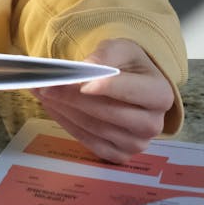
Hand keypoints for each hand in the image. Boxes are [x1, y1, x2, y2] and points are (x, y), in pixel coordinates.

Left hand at [33, 38, 174, 162]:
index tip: (81, 83)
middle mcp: (153, 125)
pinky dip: (68, 124)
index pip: (132, 91)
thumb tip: (88, 68)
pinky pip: (90, 142)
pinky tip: (52, 107)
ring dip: (65, 110)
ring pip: (96, 128)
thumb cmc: (127, 64)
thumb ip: (106, 55)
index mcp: (160, 94)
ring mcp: (136, 144)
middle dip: (74, 98)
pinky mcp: (119, 155)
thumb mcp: (121, 49)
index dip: (107, 87)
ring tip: (42, 92)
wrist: (131, 84)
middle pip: (110, 113)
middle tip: (46, 85)